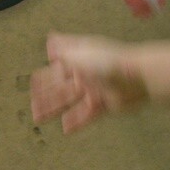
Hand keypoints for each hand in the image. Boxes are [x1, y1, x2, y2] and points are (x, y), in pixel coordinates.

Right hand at [30, 33, 147, 133]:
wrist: (137, 76)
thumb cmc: (108, 60)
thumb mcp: (82, 51)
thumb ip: (64, 49)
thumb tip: (50, 39)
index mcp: (78, 62)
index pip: (56, 71)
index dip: (44, 79)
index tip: (32, 85)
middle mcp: (84, 77)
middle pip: (61, 89)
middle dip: (46, 97)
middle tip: (32, 108)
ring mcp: (94, 92)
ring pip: (69, 103)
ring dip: (54, 110)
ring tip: (40, 119)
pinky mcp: (104, 106)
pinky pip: (86, 116)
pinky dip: (75, 122)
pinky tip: (64, 130)